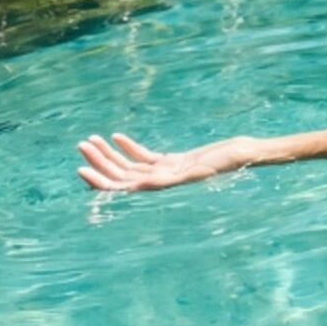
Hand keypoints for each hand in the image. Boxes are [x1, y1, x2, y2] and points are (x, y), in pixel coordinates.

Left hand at [75, 133, 245, 191]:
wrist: (245, 154)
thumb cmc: (227, 163)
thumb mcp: (198, 169)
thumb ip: (170, 177)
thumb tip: (141, 184)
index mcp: (163, 188)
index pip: (122, 189)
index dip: (100, 181)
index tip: (81, 169)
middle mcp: (160, 183)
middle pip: (121, 176)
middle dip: (99, 161)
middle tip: (81, 145)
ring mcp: (166, 172)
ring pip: (129, 166)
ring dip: (109, 154)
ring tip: (91, 140)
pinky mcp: (173, 162)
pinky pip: (144, 157)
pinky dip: (129, 148)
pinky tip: (116, 136)